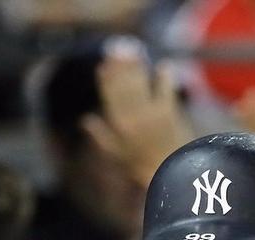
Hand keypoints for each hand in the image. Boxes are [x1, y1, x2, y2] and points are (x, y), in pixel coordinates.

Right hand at [81, 44, 191, 186]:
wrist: (170, 174)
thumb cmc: (142, 167)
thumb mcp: (117, 155)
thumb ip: (100, 136)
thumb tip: (84, 121)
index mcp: (118, 126)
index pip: (109, 96)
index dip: (106, 79)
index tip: (104, 64)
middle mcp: (133, 118)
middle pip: (124, 86)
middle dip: (120, 66)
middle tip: (118, 50)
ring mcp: (152, 114)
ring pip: (140, 85)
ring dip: (137, 67)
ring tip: (134, 52)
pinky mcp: (170, 113)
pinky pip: (165, 90)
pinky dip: (165, 77)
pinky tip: (164, 66)